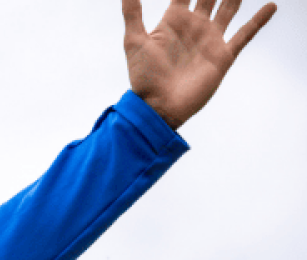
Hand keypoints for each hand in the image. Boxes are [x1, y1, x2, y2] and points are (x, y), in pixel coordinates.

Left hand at [123, 0, 275, 129]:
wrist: (159, 106)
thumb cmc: (144, 76)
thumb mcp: (134, 41)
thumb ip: (132, 14)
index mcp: (173, 22)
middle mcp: (194, 27)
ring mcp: (210, 40)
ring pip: (228, 9)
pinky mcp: (223, 55)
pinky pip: (245, 34)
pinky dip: (259, 20)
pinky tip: (270, 6)